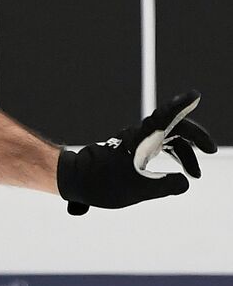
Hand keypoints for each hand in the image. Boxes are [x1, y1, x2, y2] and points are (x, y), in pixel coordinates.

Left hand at [57, 90, 215, 214]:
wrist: (75, 180)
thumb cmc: (102, 183)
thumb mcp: (138, 190)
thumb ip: (166, 186)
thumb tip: (185, 183)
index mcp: (140, 139)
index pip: (164, 117)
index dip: (181, 106)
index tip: (194, 95)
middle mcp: (139, 135)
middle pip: (174, 126)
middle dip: (195, 136)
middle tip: (210, 149)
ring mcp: (136, 140)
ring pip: (168, 138)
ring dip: (185, 153)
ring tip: (195, 174)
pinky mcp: (134, 148)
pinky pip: (160, 146)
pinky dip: (173, 156)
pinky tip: (180, 172)